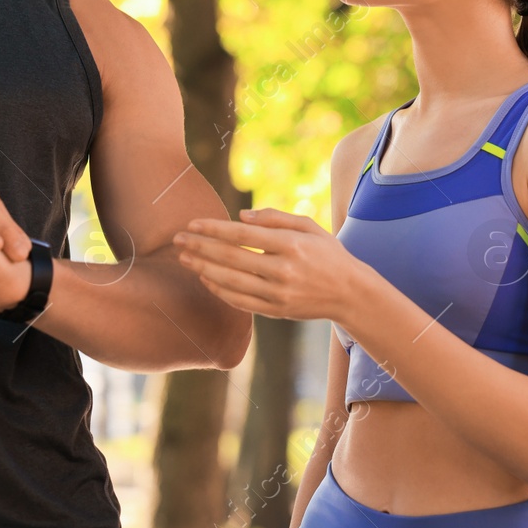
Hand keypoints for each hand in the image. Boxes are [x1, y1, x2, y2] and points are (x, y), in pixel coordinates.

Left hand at [173, 207, 364, 322]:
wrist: (350, 293)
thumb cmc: (327, 253)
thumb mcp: (309, 226)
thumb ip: (275, 218)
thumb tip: (240, 216)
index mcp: (291, 244)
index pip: (242, 235)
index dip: (213, 229)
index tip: (192, 224)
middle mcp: (283, 270)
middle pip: (231, 258)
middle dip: (200, 248)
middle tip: (177, 240)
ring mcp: (278, 294)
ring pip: (231, 281)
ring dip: (203, 269)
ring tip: (184, 259)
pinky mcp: (276, 311)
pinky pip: (240, 301)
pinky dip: (220, 290)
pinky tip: (206, 279)